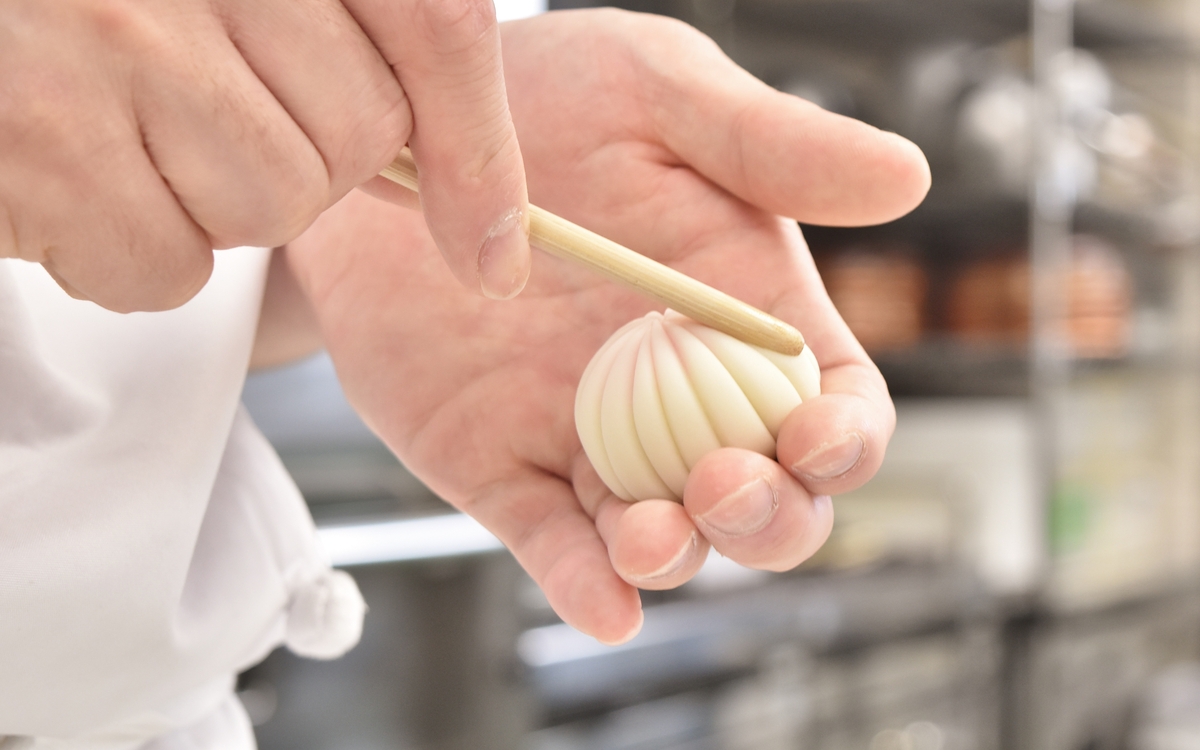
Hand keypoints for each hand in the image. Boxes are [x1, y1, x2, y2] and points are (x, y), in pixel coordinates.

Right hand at [0, 0, 529, 312]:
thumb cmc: (100, 19)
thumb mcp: (232, 0)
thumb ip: (344, 56)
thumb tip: (477, 211)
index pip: (436, 25)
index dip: (480, 152)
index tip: (496, 252)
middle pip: (358, 137)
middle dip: (307, 163)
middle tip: (207, 120)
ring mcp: (112, 40)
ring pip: (273, 207)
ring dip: (217, 208)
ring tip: (131, 142)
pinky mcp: (43, 140)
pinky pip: (171, 266)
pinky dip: (134, 256)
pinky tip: (78, 184)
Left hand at [288, 9, 929, 642]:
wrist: (388, 135)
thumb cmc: (534, 98)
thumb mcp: (658, 94)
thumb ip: (773, 145)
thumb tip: (908, 178)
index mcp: (741, 312)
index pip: (831, 401)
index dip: (845, 439)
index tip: (815, 438)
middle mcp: (679, 392)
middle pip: (765, 496)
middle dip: (767, 517)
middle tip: (724, 481)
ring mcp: (592, 438)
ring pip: (666, 536)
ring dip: (677, 557)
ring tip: (653, 534)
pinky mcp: (504, 468)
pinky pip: (551, 543)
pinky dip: (582, 583)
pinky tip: (604, 604)